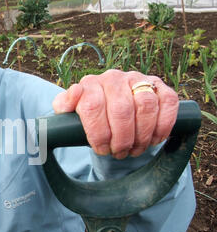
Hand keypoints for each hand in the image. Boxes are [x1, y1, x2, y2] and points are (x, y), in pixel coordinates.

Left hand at [52, 70, 178, 158]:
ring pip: (145, 106)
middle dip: (121, 139)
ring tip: (135, 150)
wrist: (110, 106)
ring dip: (142, 135)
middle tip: (119, 153)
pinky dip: (163, 125)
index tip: (101, 149)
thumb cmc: (89, 115)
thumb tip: (72, 96)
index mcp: (90, 84)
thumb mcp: (69, 113)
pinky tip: (154, 139)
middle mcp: (114, 78)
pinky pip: (168, 102)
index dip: (98, 133)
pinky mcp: (159, 86)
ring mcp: (138, 80)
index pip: (93, 106)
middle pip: (121, 110)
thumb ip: (63, 106)